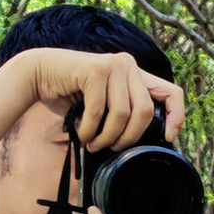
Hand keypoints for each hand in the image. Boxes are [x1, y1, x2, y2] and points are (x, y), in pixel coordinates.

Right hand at [19, 47, 184, 151]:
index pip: (172, 92)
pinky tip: (81, 133)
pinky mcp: (96, 70)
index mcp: (136, 73)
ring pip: (122, 114)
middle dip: (128, 138)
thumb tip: (147, 140)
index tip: (167, 137)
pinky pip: (99, 111)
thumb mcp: (105, 103)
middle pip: (144, 111)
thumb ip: (124, 110)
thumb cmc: (71, 95)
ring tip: (93, 144)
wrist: (38, 75)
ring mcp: (113, 65)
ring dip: (106, 137)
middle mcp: (128, 65)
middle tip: (110, 149)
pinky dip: (90, 129)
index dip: (175, 116)